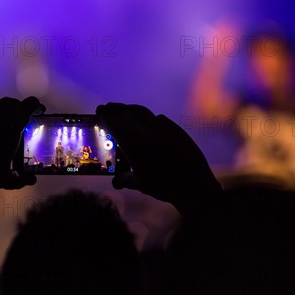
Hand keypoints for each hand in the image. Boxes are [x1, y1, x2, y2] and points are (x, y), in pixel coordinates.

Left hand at [0, 97, 44, 197]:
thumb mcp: (3, 181)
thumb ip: (21, 180)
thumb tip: (31, 179)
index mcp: (12, 126)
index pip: (30, 104)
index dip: (36, 106)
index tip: (39, 111)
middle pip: (13, 103)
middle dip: (20, 109)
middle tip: (24, 120)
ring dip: (5, 113)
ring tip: (7, 127)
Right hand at [96, 103, 221, 215]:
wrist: (194, 184)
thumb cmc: (164, 186)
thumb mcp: (140, 184)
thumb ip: (125, 179)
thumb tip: (116, 182)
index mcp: (132, 144)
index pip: (113, 122)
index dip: (105, 113)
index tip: (100, 109)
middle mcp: (145, 132)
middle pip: (126, 112)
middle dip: (115, 108)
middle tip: (109, 108)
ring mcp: (161, 128)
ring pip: (141, 111)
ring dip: (130, 109)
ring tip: (125, 110)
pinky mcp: (175, 128)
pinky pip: (158, 118)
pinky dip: (149, 118)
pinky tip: (148, 121)